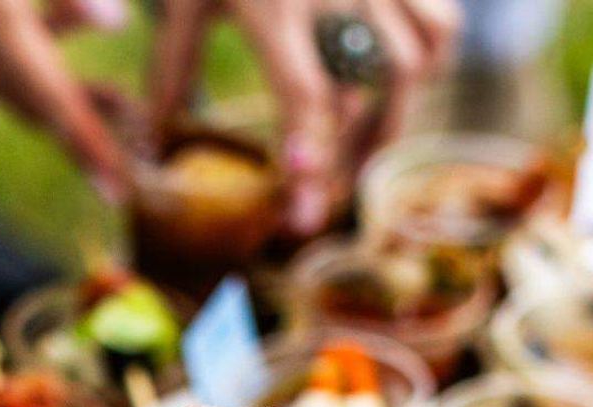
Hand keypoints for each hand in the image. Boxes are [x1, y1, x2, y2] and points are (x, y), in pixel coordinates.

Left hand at [150, 0, 460, 233]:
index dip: (311, 150)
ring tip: (357, 142)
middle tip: (325, 190)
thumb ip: (172, 71)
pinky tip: (386, 82)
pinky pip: (440, 24)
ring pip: (417, 59)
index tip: (309, 200)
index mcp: (272, 1)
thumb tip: (152, 144)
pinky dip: (423, 62)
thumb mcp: (187, 0)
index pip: (304, 90)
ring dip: (390, 111)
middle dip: (355, 148)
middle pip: (374, 87)